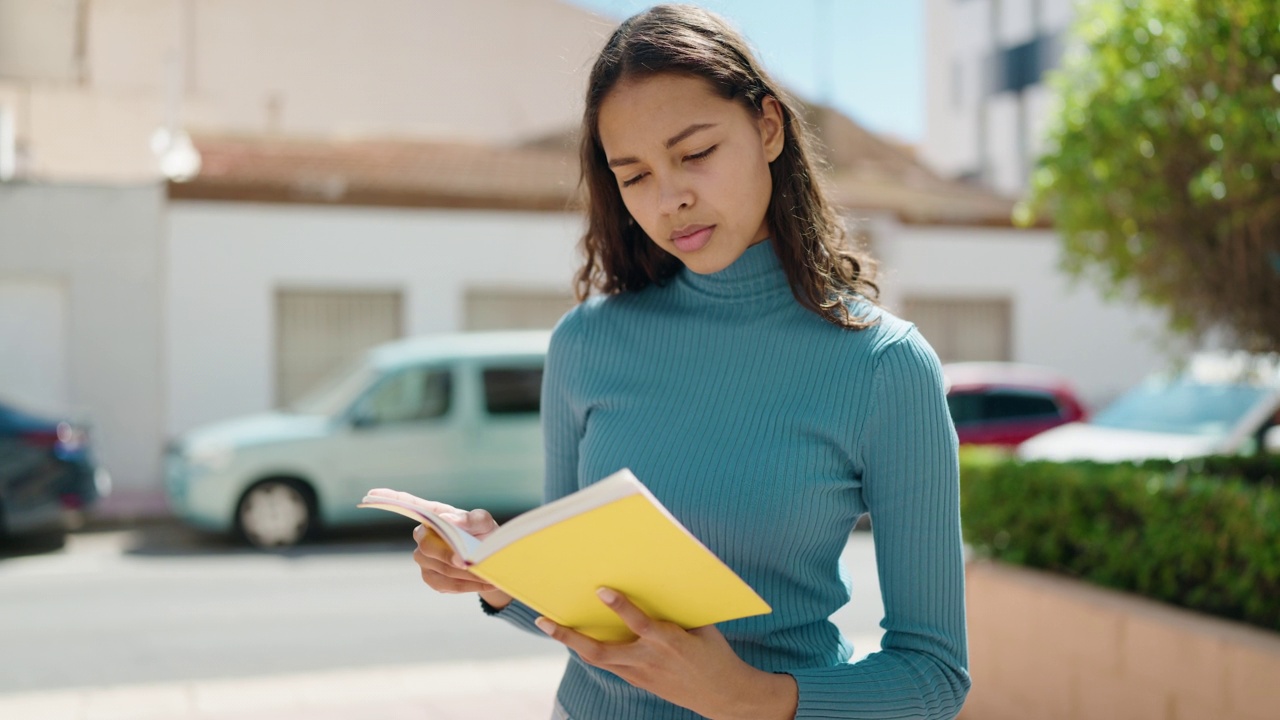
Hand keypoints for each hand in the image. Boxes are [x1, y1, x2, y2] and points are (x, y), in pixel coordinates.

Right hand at [363, 489, 511, 607]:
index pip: (409, 505)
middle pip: (426, 546)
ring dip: (463, 574)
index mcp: (436, 515)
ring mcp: (425, 558)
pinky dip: (464, 585)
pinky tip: (481, 582)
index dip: (389, 499)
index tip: (369, 494)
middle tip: (469, 562)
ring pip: (437, 568)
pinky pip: (444, 584)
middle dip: (447, 555)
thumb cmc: (487, 535)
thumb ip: (471, 518)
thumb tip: (447, 519)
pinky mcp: (432, 578)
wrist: (494, 561)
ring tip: (487, 575)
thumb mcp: (486, 524)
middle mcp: (424, 535)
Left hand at [534, 588, 797, 719]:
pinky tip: (582, 639)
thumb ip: (675, 608)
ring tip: (553, 627)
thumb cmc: (715, 653)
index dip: (619, 606)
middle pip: (600, 651)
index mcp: (669, 641)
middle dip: (569, 636)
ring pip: (598, 660)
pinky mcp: (640, 682)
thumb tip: (655, 582)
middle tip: (545, 620)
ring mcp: (641, 674)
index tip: (601, 589)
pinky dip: (594, 651)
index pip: (639, 622)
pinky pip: (610, 665)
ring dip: (573, 644)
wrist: (723, 695)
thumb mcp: (701, 626)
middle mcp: (649, 659)